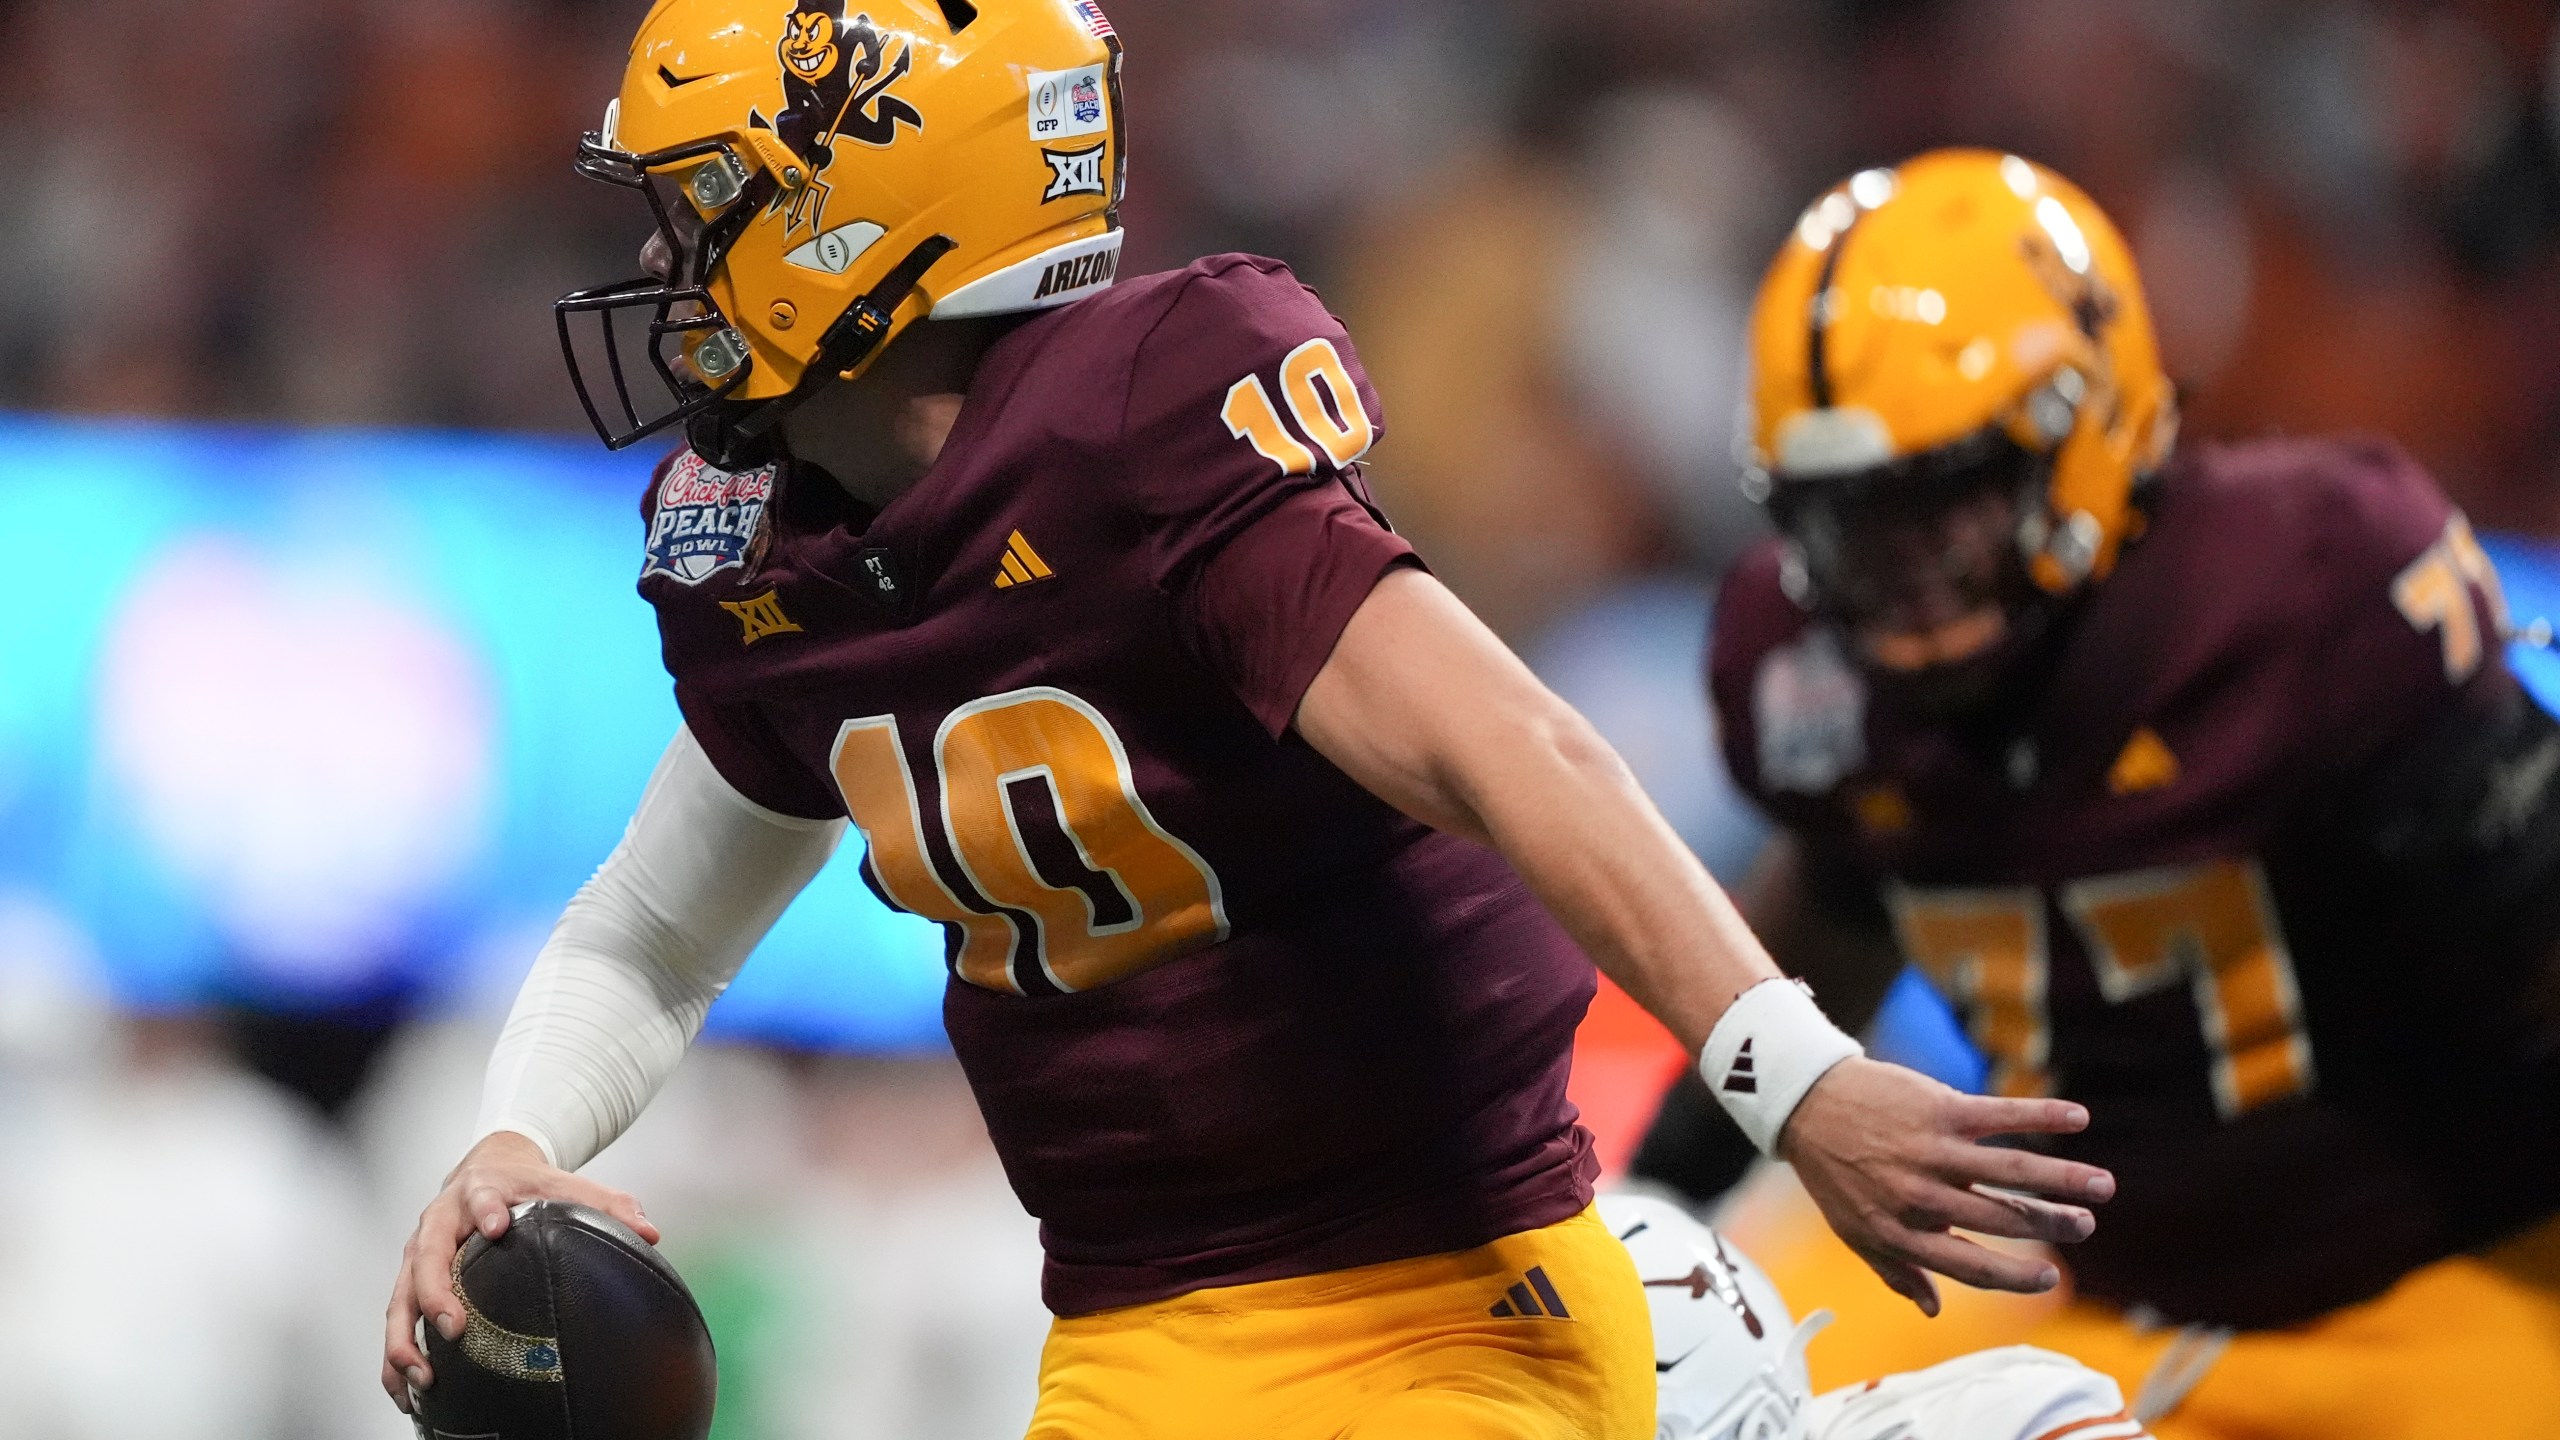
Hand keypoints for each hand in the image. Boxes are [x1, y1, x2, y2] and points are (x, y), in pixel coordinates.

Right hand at [381, 1131, 658, 1413]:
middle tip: (455, 1327)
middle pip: (426, 1255)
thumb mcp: (567, 1186)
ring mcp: (417, 1253)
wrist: (486, 1166)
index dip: (487, 1209)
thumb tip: (650, 1232)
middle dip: (436, 1292)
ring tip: (424, 1375)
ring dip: (405, 1337)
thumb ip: (610, 1205)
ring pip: (399, 1296)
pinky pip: (396, 1322)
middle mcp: (440, 1221)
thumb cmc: (527, 1184)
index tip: (496, 1226)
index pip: (481, 1197)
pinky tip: (405, 1392)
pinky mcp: (408, 1280)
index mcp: (480, 1191)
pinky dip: (395, 1358)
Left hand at [1780, 1057, 2114, 1316]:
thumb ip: (1897, 1271)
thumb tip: (1934, 1309)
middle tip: (2086, 1225)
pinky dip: (2043, 1115)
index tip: (2051, 1278)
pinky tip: (2079, 1117)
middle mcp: (1920, 1196)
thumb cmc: (1837, 1173)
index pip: (1971, 1267)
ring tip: (2102, 1186)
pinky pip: (2001, 1115)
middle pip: (2002, 1218)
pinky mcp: (1940, 1108)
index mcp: (1902, 1233)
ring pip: (2012, 1170)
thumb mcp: (1855, 1231)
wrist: (1808, 1103)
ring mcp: (1932, 1150)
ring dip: (2063, 1178)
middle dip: (2052, 1224)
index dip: (2015, 1278)